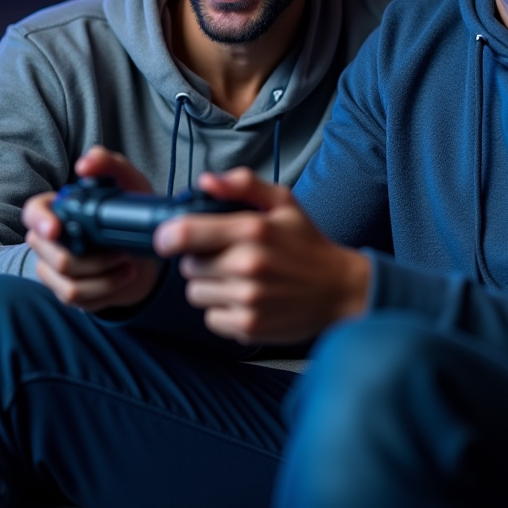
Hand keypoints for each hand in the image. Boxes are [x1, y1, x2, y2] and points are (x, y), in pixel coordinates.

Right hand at [23, 145, 161, 311]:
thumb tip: (84, 165)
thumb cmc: (132, 213)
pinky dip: (105, 287)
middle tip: (120, 248)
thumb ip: (108, 163)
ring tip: (127, 261)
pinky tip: (124, 274)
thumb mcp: (130, 182)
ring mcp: (57, 268)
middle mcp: (51, 240)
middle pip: (49, 253)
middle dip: (90, 255)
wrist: (150, 252)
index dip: (40, 221)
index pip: (33, 213)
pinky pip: (76, 296)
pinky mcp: (69, 290)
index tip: (57, 229)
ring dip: (102, 274)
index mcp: (59, 210)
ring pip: (64, 280)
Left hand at [153, 168, 370, 343]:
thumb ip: (243, 185)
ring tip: (239, 279)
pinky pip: (211, 318)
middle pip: (188, 266)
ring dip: (210, 286)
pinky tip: (247, 300)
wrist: (340, 290)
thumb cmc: (307, 243)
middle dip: (202, 260)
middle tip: (229, 257)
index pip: (185, 233)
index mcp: (252, 229)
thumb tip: (205, 181)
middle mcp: (247, 265)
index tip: (168, 239)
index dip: (168, 236)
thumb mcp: (283, 202)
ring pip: (196, 293)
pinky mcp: (249, 327)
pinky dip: (223, 311)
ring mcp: (248, 299)